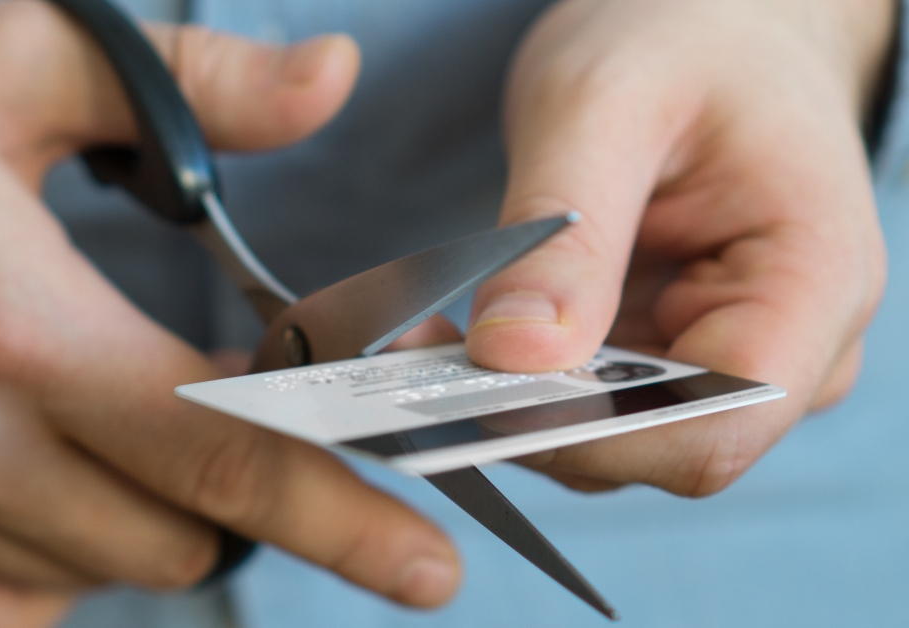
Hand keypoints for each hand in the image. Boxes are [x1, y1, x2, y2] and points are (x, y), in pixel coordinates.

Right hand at [0, 3, 458, 625]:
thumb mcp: (1, 59)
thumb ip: (187, 83)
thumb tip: (331, 79)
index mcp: (17, 328)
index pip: (225, 450)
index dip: (342, 505)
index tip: (421, 552)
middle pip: (189, 536)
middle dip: (259, 494)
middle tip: (265, 425)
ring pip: (112, 573)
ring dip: (167, 516)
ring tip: (143, 427)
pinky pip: (15, 615)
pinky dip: (70, 564)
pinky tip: (58, 488)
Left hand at [467, 0, 894, 493]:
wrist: (710, 27)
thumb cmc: (682, 37)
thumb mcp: (606, 104)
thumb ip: (567, 232)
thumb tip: (515, 354)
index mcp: (812, 281)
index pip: (710, 424)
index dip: (591, 433)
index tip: (478, 394)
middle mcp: (787, 345)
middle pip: (653, 445)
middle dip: (533, 416)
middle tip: (419, 366)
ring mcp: (723, 357)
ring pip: (608, 437)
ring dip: (513, 402)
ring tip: (427, 341)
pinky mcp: (665, 355)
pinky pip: (586, 402)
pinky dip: (517, 382)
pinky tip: (456, 340)